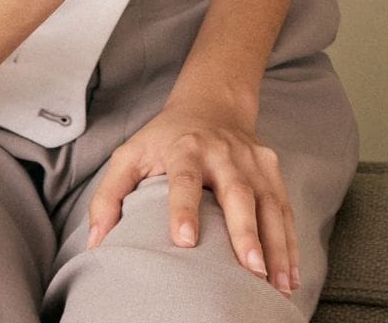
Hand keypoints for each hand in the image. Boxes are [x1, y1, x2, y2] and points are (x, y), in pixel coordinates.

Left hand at [84, 89, 299, 292]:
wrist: (212, 104)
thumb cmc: (166, 138)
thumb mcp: (130, 155)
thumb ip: (109, 196)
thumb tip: (98, 243)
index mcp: (184, 147)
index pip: (183, 178)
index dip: (184, 208)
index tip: (185, 241)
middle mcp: (223, 152)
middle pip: (238, 192)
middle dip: (246, 232)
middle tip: (250, 269)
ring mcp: (252, 160)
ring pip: (269, 203)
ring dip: (276, 245)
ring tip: (276, 283)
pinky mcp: (271, 170)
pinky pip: (284, 209)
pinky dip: (289, 243)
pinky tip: (289, 274)